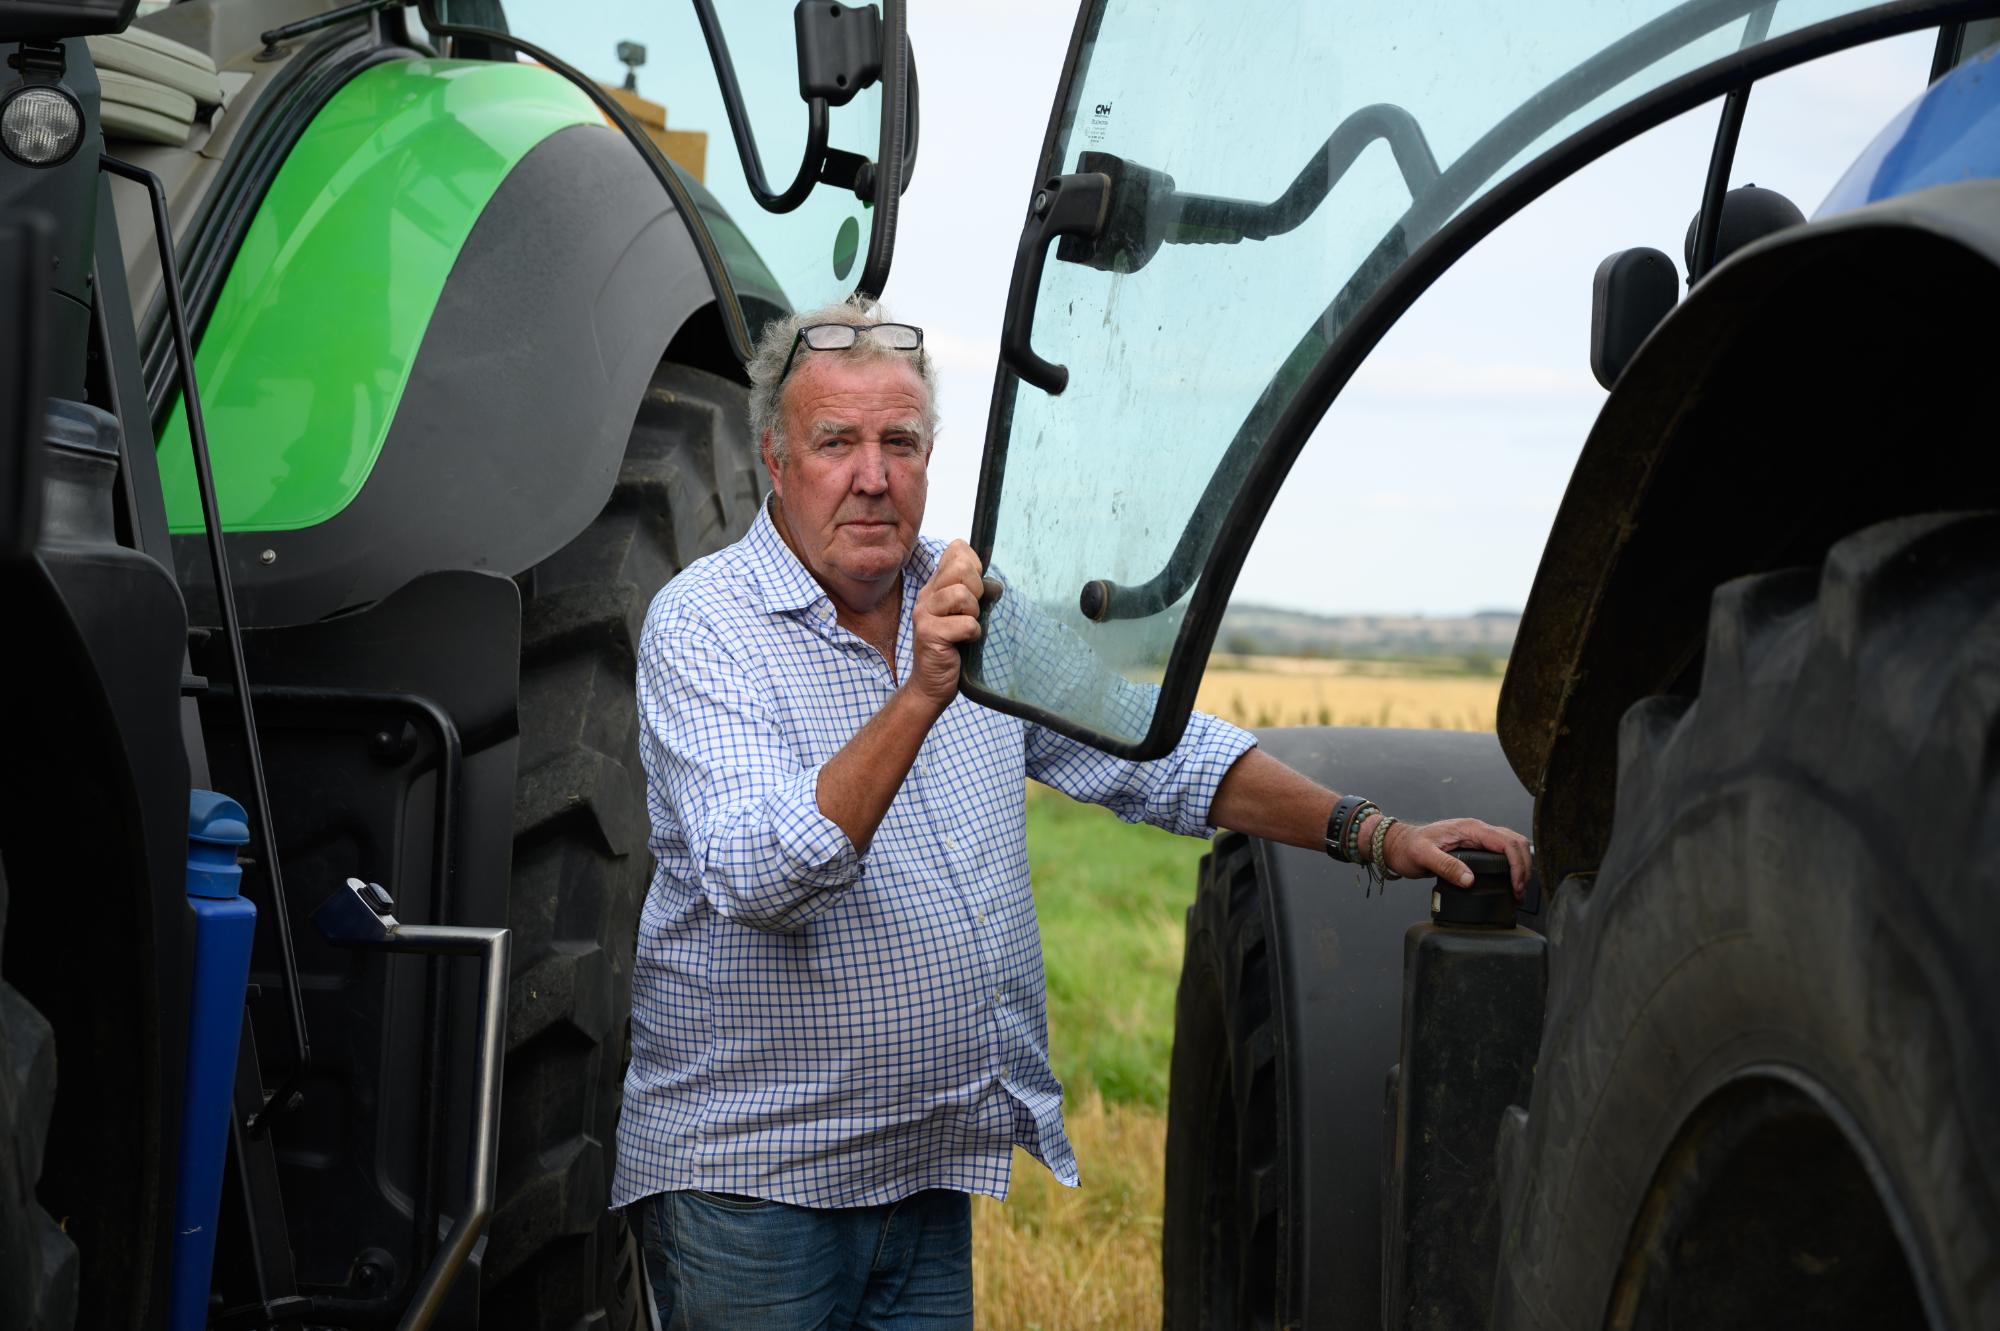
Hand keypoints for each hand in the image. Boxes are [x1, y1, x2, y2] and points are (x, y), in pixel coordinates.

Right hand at [908, 540, 985, 706]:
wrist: (932, 684)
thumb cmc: (952, 649)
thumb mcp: (967, 616)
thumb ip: (978, 596)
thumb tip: (996, 585)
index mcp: (936, 586)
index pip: (956, 550)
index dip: (973, 564)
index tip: (975, 588)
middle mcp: (927, 595)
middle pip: (961, 567)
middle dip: (977, 588)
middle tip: (971, 611)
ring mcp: (925, 614)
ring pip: (961, 594)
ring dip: (974, 613)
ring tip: (966, 626)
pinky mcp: (930, 634)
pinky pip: (965, 624)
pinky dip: (972, 633)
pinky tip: (965, 642)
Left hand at [1381, 817, 1532, 896]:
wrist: (1398, 845)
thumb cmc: (1408, 848)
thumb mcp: (1423, 857)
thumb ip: (1446, 867)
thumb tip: (1469, 880)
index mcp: (1469, 828)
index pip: (1506, 842)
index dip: (1517, 864)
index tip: (1516, 886)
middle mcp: (1477, 830)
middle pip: (1516, 842)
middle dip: (1525, 867)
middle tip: (1520, 892)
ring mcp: (1478, 838)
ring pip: (1513, 846)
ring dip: (1521, 866)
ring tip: (1519, 891)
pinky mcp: (1476, 847)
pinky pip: (1502, 852)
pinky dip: (1512, 866)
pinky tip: (1510, 883)